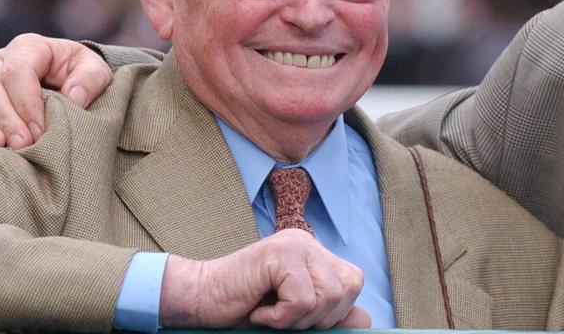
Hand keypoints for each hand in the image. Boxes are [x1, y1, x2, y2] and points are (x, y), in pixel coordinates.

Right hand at [0, 34, 111, 147]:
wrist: (67, 84)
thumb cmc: (80, 77)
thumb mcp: (96, 72)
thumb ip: (89, 81)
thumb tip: (74, 98)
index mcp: (29, 48)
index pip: (18, 70)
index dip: (26, 102)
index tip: (39, 130)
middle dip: (5, 117)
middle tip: (21, 145)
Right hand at [160, 230, 369, 329]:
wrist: (198, 302)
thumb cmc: (243, 311)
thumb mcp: (294, 318)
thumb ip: (328, 316)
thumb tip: (365, 321)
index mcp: (313, 255)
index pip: (352, 282)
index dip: (335, 312)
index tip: (300, 320)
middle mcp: (307, 243)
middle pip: (346, 290)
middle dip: (319, 319)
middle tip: (282, 318)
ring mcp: (294, 244)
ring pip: (327, 296)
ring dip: (297, 320)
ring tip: (270, 314)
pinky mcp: (279, 254)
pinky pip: (302, 299)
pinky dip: (280, 318)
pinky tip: (257, 311)